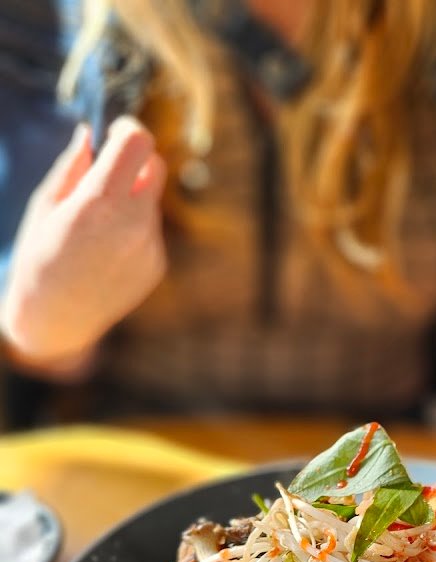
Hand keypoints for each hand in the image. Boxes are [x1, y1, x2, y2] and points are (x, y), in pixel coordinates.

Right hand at [1, 117, 166, 371]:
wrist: (56, 319)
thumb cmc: (40, 256)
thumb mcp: (47, 204)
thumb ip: (75, 166)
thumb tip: (92, 133)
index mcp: (100, 203)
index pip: (138, 143)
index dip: (128, 129)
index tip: (114, 133)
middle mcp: (133, 224)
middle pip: (155, 166)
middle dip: (134, 161)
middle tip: (107, 172)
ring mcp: (150, 247)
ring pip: (152, 200)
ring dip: (132, 197)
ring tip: (97, 225)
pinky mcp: (157, 265)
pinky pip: (151, 229)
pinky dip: (134, 228)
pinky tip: (106, 251)